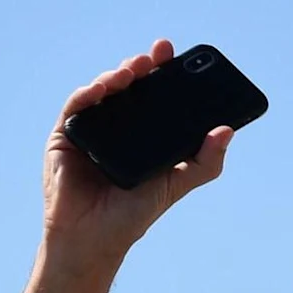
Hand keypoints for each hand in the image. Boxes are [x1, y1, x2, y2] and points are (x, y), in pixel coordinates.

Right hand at [39, 39, 233, 279]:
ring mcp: (89, 128)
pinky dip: (89, 92)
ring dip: (117, 75)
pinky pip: (76, 106)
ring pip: (103, 90)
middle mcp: (115, 125)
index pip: (153, 94)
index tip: (173, 54)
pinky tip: (105, 87)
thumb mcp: (177, 183)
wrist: (94, 239)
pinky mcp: (64, 136)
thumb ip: (205, 161)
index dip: (163, 71)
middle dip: (143, 66)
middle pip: (129, 86)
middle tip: (157, 55)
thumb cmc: (133, 213)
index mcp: (141, 132)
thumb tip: (228, 130)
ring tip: (134, 71)